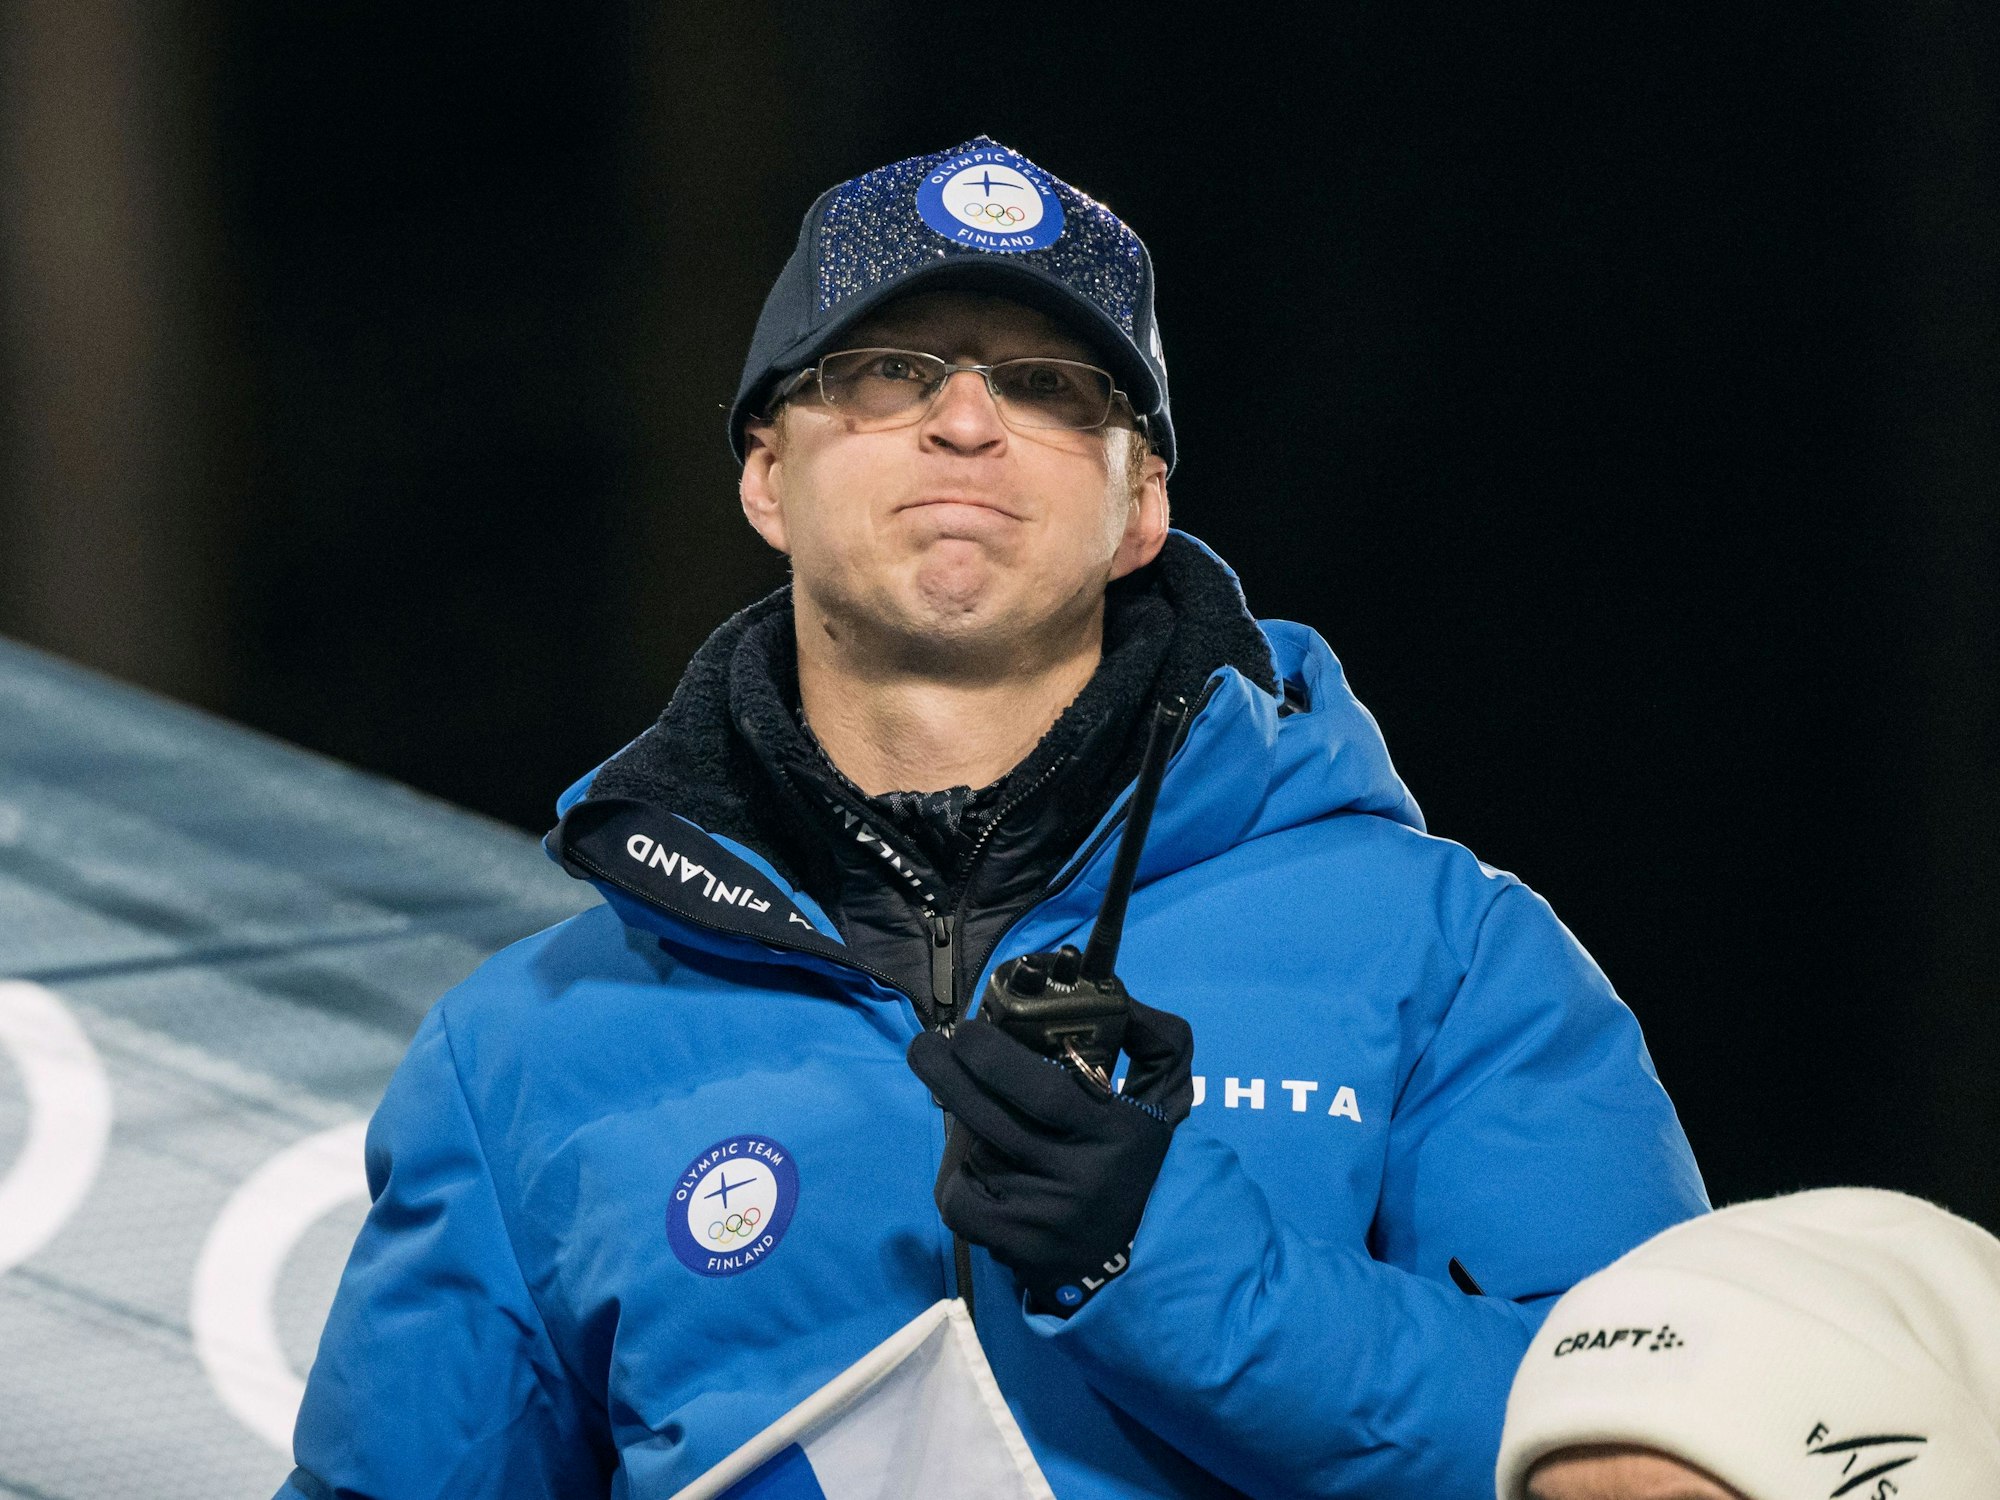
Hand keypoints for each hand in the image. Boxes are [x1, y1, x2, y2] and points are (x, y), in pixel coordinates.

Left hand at [907, 999, 1193, 1313]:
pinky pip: (959, 1205)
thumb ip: (1154, 1037)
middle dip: (945, 1076)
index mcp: (1114, 1132)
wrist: (1140, 1251)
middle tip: (923, 1047)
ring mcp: (1045, 1218)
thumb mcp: (1164, 1094)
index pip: (1044, 1092)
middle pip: (991, 1120)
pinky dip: (957, 1181)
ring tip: (970, 1113)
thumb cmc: (1138, 1154)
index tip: (964, 1030)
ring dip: (960, 1129)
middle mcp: (1080, 1178)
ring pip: (973, 1158)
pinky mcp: (1017, 1249)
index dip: (993, 1057)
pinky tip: (977, 1168)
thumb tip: (1117, 994)